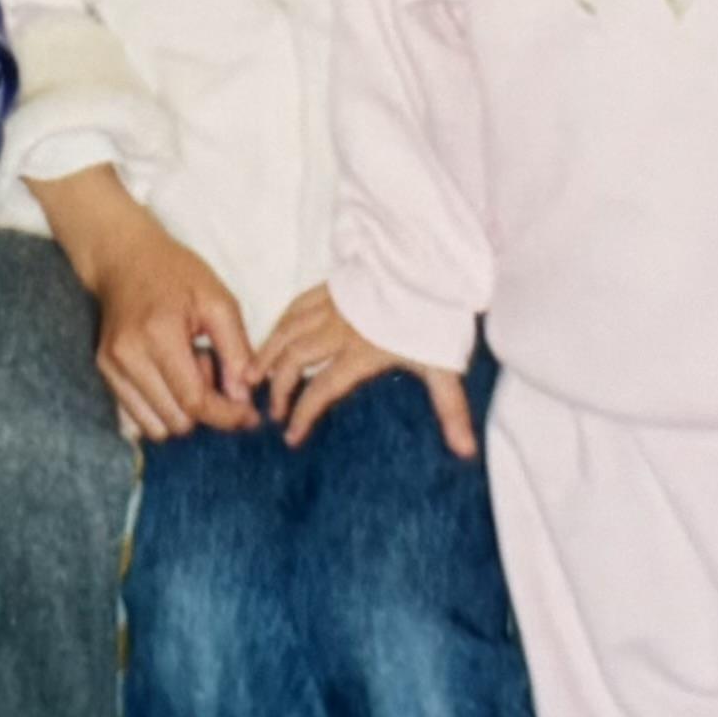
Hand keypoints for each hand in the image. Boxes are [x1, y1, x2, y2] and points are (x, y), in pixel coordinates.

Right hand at [36, 165, 258, 439]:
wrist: (123, 257)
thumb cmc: (176, 273)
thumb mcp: (218, 301)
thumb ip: (236, 351)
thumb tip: (244, 398)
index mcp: (159, 334)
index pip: (194, 401)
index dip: (226, 416)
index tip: (249, 416)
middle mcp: (128, 356)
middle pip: (177, 420)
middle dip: (206, 409)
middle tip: (214, 372)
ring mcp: (110, 366)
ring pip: (156, 427)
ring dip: (182, 411)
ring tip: (189, 371)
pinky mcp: (103, 372)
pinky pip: (138, 417)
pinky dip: (162, 408)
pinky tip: (170, 375)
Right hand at [254, 283, 474, 457]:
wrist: (430, 264)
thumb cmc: (435, 317)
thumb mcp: (444, 365)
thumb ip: (451, 410)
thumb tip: (467, 452)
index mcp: (361, 351)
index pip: (322, 388)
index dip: (303, 414)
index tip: (291, 436)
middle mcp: (338, 329)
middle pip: (295, 360)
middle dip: (278, 387)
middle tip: (270, 409)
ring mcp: (332, 304)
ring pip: (287, 330)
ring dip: (268, 354)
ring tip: (251, 375)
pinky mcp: (332, 285)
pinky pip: (295, 304)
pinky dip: (280, 322)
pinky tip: (273, 334)